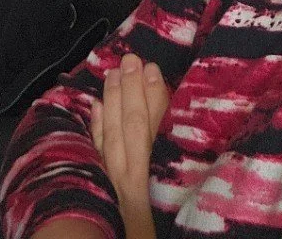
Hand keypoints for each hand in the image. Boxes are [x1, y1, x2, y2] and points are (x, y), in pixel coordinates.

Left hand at [91, 54, 169, 238]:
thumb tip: (184, 130)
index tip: (152, 70)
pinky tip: (96, 107)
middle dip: (132, 90)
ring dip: (112, 101)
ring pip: (112, 134)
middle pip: (134, 125)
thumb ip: (185, 173)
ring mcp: (113, 182)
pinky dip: (96, 128)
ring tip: (113, 73)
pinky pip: (96, 153)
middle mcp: (135, 176)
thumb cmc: (154, 231)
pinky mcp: (99, 190)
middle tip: (131, 59)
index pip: (159, 129)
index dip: (156, 97)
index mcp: (160, 177)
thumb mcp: (181, 205)